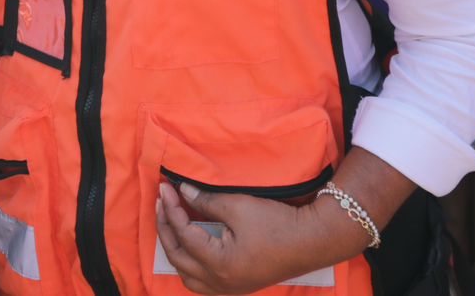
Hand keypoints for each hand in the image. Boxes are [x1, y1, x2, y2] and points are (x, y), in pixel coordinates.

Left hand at [154, 182, 340, 293]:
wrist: (312, 240)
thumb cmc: (276, 222)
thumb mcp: (238, 206)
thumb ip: (206, 201)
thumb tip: (182, 192)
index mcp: (219, 263)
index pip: (183, 235)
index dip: (171, 209)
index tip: (165, 189)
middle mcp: (220, 282)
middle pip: (178, 257)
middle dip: (166, 228)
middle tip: (162, 203)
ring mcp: (229, 288)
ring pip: (187, 276)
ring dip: (175, 250)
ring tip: (171, 225)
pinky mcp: (238, 285)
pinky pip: (202, 282)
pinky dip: (190, 264)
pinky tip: (190, 246)